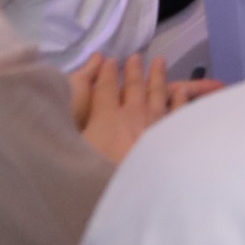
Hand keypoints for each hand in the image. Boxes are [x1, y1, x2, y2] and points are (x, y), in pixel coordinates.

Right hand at [66, 53, 213, 164]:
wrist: (142, 188)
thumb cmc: (102, 174)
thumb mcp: (78, 153)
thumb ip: (74, 136)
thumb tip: (62, 127)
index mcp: (106, 118)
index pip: (104, 89)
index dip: (106, 74)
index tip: (109, 60)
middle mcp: (132, 114)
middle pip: (134, 86)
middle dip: (133, 71)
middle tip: (136, 57)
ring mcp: (156, 122)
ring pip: (158, 92)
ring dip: (157, 76)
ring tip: (159, 61)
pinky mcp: (174, 134)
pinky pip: (178, 110)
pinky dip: (179, 99)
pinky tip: (182, 91)